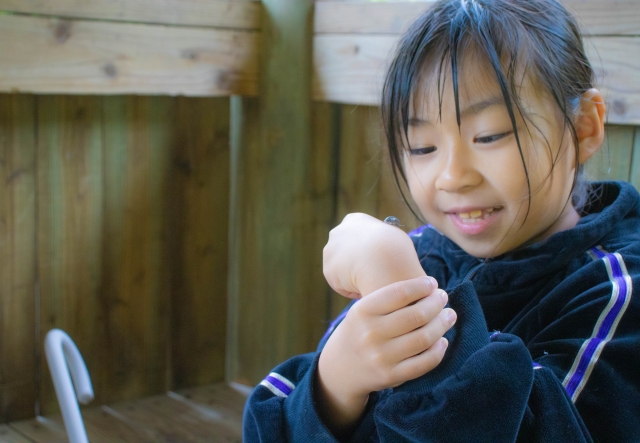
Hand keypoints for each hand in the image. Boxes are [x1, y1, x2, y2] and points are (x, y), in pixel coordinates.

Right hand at [316, 277, 454, 436]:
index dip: (421, 286)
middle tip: (443, 298)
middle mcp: (370, 333)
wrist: (339, 368)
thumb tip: (429, 287)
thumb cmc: (359, 331)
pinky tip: (442, 341)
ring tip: (449, 316)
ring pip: (423, 338)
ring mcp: (381, 357)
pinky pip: (423, 363)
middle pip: (416, 315)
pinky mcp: (391, 376)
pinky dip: (438, 351)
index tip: (432, 283)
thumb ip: (389, 300)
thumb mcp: (362, 310)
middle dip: (436, 303)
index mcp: (363, 311)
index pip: (399, 293)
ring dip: (442, 324)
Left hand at [323, 213, 426, 298]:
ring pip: (342, 269)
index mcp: (355, 220)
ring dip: (354, 277)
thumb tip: (380, 249)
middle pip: (345, 251)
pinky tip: (364, 287)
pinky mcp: (327, 270)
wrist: (384, 262)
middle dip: (354, 262)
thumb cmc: (395, 248)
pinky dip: (352, 289)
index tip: (373, 257)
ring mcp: (330, 251)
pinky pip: (342, 285)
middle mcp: (338, 232)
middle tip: (371, 273)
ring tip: (371, 281)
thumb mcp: (393, 236)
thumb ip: (380, 239)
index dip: (364, 247)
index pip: (355, 233)